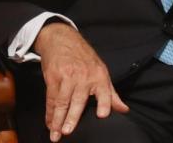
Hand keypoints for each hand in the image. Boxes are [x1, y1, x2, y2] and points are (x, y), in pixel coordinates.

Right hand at [34, 23, 128, 141]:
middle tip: (68, 132)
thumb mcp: (101, 71)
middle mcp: (83, 77)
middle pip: (77, 101)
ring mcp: (66, 76)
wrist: (61, 39)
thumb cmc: (83, 57)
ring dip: (57, 119)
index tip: (102, 115)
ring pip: (61, 102)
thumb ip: (111, 94)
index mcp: (99, 76)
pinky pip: (51, 98)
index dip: (104, 103)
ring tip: (55, 134)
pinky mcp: (52, 77)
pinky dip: (49, 112)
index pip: (104, 93)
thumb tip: (124, 110)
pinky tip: (49, 122)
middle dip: (72, 118)